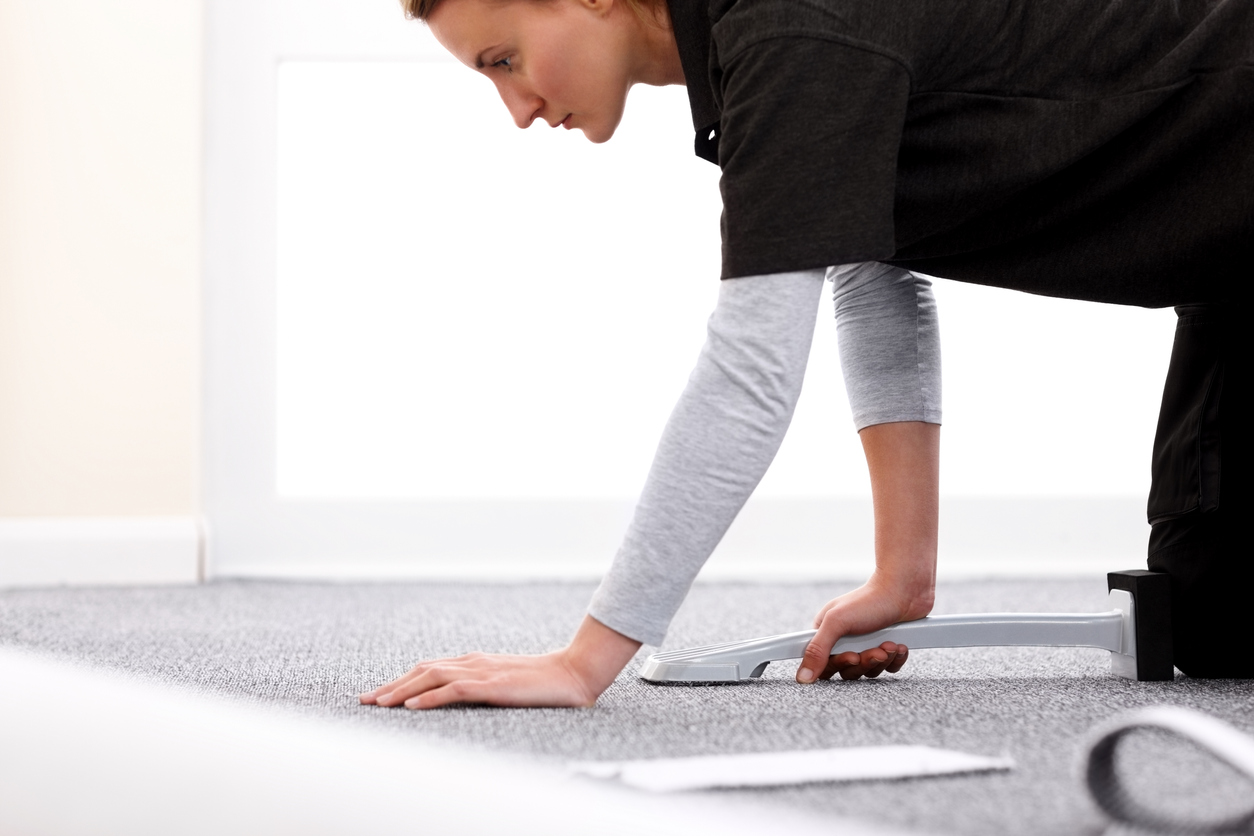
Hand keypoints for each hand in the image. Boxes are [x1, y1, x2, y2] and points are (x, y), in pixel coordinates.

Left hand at [359, 615, 640, 709]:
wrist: (572, 675)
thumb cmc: (543, 683)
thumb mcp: (505, 683)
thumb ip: (481, 686)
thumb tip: (457, 697)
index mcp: (474, 661)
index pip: (428, 668)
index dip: (400, 680)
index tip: (378, 694)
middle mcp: (472, 662)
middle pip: (422, 670)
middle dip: (390, 685)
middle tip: (365, 700)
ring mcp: (482, 671)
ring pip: (431, 677)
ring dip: (401, 690)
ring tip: (379, 703)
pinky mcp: (492, 685)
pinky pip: (454, 690)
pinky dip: (430, 696)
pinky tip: (413, 706)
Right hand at [796, 574, 932, 682]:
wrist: (905, 590)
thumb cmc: (869, 600)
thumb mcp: (837, 622)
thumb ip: (817, 650)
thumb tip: (802, 677)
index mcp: (827, 632)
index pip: (822, 665)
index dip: (837, 665)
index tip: (852, 655)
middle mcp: (844, 641)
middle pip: (848, 671)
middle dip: (865, 662)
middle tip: (876, 650)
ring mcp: (866, 645)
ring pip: (869, 671)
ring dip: (882, 660)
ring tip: (890, 644)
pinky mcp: (886, 648)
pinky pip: (888, 668)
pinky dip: (895, 660)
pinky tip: (899, 645)